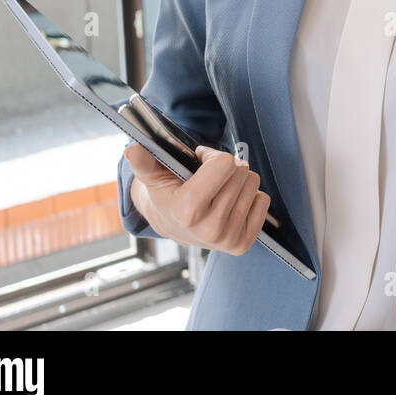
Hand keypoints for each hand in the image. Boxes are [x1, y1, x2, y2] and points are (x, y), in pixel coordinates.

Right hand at [124, 143, 270, 255]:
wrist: (172, 225)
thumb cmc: (167, 195)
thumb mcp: (153, 177)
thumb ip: (144, 162)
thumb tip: (132, 151)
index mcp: (187, 210)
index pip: (224, 164)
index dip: (212, 156)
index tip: (200, 163)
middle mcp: (209, 228)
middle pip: (241, 172)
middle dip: (226, 168)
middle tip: (209, 178)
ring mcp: (227, 239)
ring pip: (253, 183)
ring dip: (238, 181)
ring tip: (217, 191)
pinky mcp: (242, 243)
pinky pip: (263, 201)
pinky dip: (250, 197)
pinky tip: (229, 203)